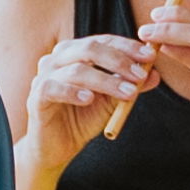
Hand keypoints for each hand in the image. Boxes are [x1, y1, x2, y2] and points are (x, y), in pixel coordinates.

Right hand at [29, 33, 159, 128]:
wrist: (58, 148)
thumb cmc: (82, 119)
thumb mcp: (112, 101)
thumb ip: (129, 86)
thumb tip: (154, 74)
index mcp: (75, 53)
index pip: (103, 41)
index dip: (127, 46)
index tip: (150, 55)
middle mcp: (57, 59)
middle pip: (89, 48)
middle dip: (119, 61)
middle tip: (140, 75)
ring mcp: (44, 76)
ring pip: (77, 70)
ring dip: (105, 81)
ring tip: (127, 93)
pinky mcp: (35, 97)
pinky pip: (53, 88)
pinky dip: (73, 92)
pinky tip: (89, 99)